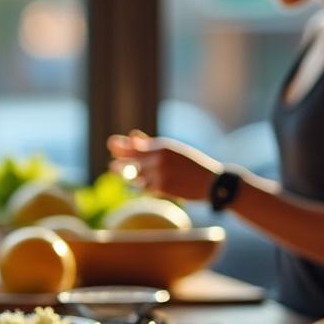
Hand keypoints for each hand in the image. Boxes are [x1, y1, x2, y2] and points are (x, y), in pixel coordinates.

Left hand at [106, 130, 222, 200]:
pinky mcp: (161, 188)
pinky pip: (144, 188)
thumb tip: (132, 136)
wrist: (213, 182)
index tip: (111, 145)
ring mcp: (159, 174)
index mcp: (162, 146)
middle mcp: (158, 158)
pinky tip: (135, 186)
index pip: (134, 145)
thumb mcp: (174, 150)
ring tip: (117, 173)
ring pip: (134, 176)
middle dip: (119, 162)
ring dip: (125, 175)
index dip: (120, 145)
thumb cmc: (192, 164)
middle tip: (112, 165)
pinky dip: (139, 186)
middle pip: (130, 160)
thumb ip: (152, 145)